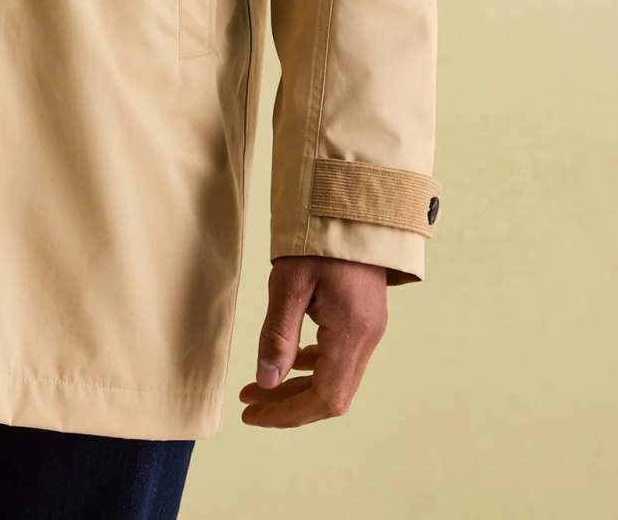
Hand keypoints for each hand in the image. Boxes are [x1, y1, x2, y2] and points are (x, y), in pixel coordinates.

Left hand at [238, 255, 387, 427]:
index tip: (253, 414)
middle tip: (248, 404)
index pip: (326, 398)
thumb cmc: (318, 238)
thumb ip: (278, 334)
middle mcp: (367, 338)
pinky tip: (286, 359)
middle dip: (289, 405)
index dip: (289, 413)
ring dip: (297, 388)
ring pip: (335, 379)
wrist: (351, 203)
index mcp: (353, 333)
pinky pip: (338, 358)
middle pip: (331, 395)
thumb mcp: (289, 282)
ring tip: (258, 387)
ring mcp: (368, 329)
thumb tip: (266, 382)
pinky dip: (310, 367)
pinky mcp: (363, 319)